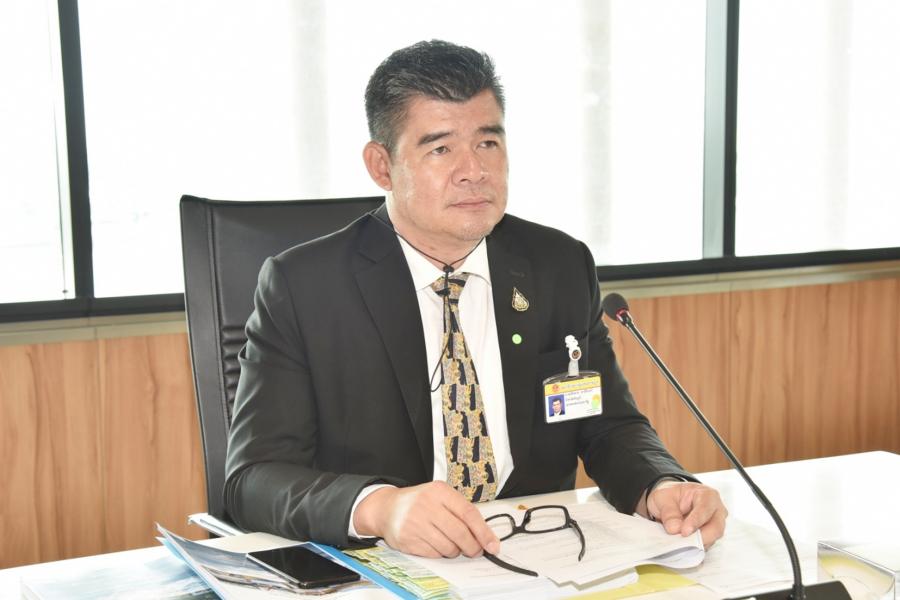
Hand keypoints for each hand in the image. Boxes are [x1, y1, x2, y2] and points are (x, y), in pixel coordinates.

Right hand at [352, 481, 500, 557]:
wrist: (387, 508)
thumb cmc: (420, 502)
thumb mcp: (441, 497)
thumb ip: (462, 511)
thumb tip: (486, 537)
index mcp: (439, 491)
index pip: (468, 513)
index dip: (483, 532)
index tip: (493, 545)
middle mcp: (426, 505)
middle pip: (460, 533)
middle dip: (472, 547)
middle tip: (475, 551)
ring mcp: (415, 523)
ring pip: (448, 547)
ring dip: (455, 551)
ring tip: (451, 544)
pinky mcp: (407, 540)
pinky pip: (434, 554)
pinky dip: (440, 553)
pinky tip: (435, 544)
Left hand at [646, 481, 727, 547]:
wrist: (670, 502)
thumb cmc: (671, 497)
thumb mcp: (663, 498)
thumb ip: (669, 512)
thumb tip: (675, 529)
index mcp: (707, 495)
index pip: (705, 508)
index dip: (696, 521)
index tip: (684, 532)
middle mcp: (716, 510)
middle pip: (716, 527)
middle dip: (700, 537)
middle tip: (684, 543)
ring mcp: (715, 524)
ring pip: (712, 539)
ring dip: (696, 544)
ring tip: (680, 546)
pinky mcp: (710, 537)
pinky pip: (706, 545)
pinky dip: (695, 549)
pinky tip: (683, 549)